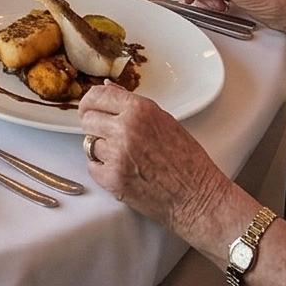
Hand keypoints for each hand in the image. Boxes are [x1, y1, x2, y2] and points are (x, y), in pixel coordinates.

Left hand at [77, 85, 234, 242]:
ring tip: (124, 156)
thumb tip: (108, 88)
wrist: (197, 197)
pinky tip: (122, 171)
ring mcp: (117, 155)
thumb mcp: (164, 120)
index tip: (89, 108)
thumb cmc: (187, 161)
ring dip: (101, 149)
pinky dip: (103, 170)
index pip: (98, 95)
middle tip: (110, 136)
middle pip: (88, 119)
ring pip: (89, 143)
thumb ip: (132, 104)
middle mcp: (125, 129)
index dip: (90, 102)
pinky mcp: (113, 179)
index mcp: (140, 110)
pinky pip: (92, 167)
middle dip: (96, 126)